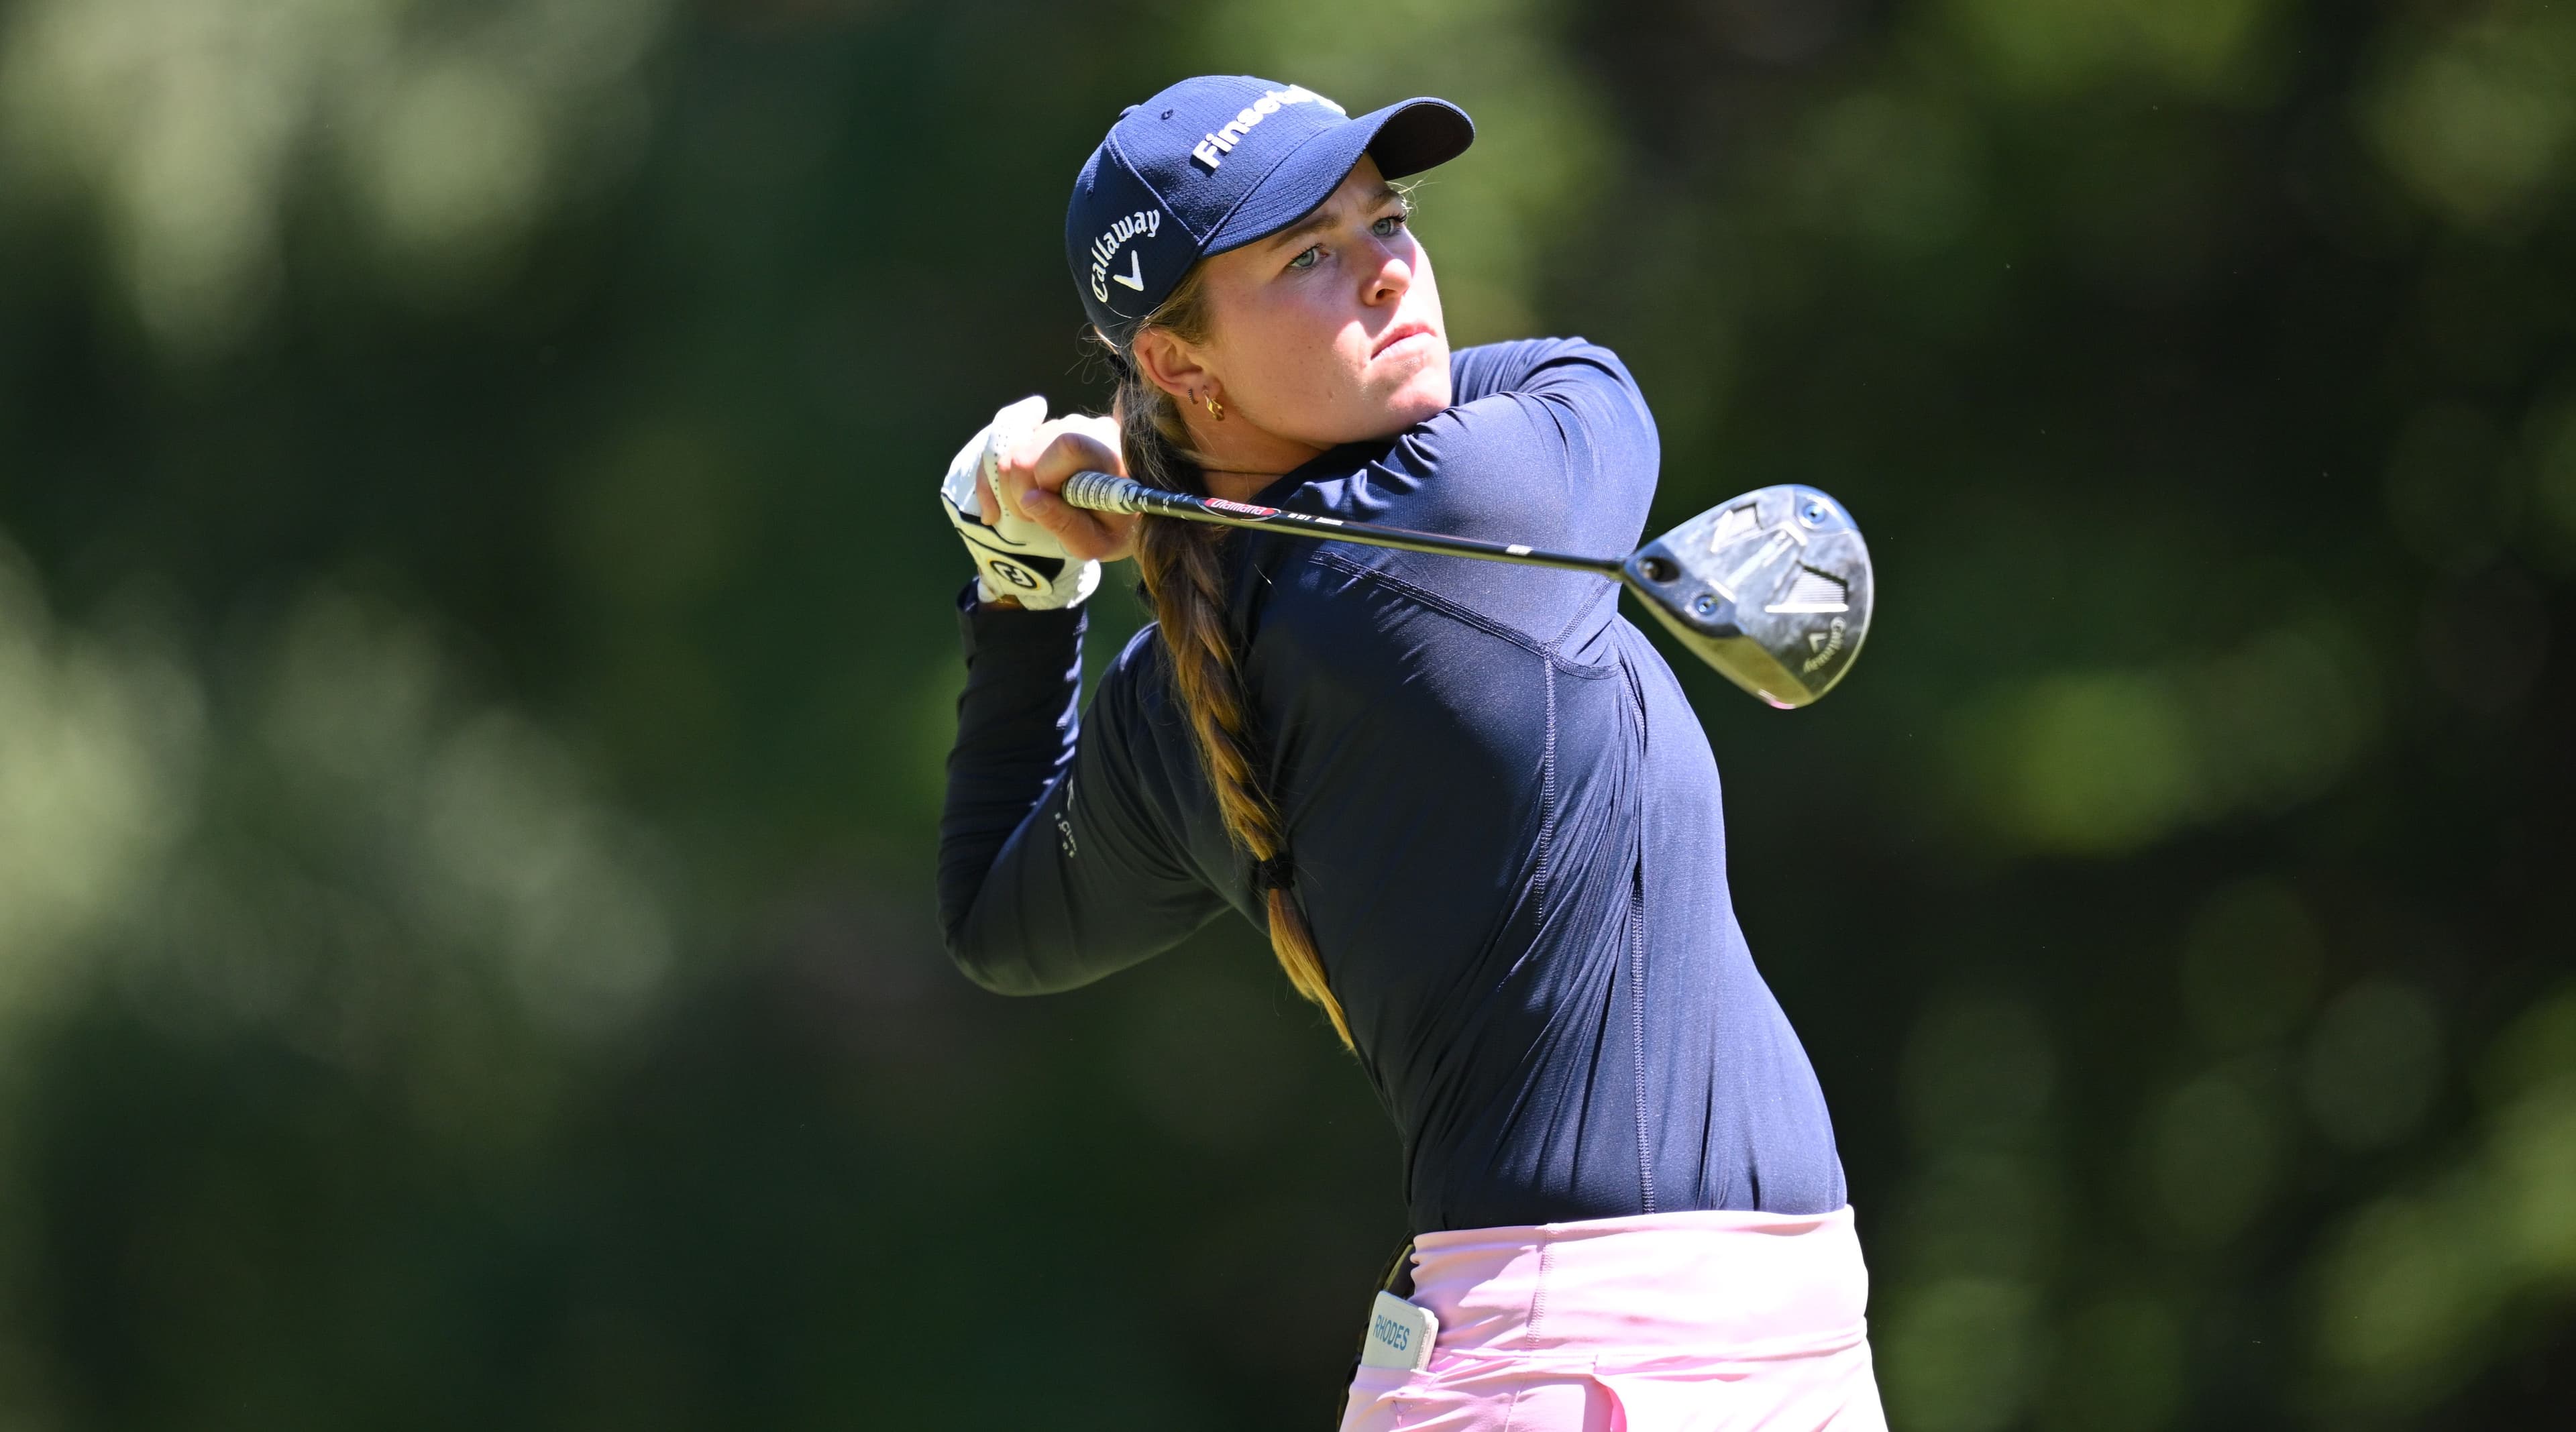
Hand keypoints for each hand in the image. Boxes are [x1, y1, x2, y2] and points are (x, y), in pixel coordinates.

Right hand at [986, 413, 1139, 564]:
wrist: (1122, 513)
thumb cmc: (1114, 530)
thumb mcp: (1097, 542)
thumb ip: (1066, 524)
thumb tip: (1029, 499)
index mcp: (1109, 453)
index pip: (1067, 445)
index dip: (1045, 478)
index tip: (1048, 505)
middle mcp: (1086, 427)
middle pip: (1028, 450)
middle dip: (1019, 490)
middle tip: (1032, 517)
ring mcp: (1061, 423)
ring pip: (1012, 448)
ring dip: (1010, 486)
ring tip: (1032, 508)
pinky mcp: (1042, 429)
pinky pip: (1003, 445)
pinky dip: (995, 477)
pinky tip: (1005, 503)